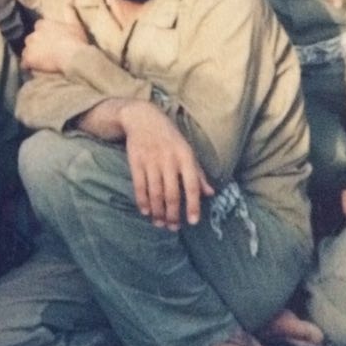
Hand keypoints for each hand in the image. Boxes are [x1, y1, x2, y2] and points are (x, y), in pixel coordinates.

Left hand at [21, 19, 88, 74]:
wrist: (73, 56)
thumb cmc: (75, 40)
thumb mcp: (74, 23)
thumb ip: (69, 10)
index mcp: (43, 24)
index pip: (38, 27)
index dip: (44, 34)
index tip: (50, 40)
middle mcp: (33, 34)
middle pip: (31, 39)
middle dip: (36, 44)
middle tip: (47, 52)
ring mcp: (30, 47)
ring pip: (26, 50)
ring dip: (32, 55)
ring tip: (41, 61)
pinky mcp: (29, 59)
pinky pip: (24, 63)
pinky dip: (28, 65)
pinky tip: (34, 68)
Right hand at [117, 100, 213, 229]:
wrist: (143, 118)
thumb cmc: (170, 137)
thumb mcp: (187, 150)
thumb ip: (198, 173)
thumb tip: (210, 193)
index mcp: (185, 157)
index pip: (191, 186)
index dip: (192, 205)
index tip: (192, 222)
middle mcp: (169, 160)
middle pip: (171, 194)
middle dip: (172, 214)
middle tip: (173, 227)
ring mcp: (151, 161)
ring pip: (155, 193)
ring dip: (157, 211)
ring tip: (159, 223)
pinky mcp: (136, 161)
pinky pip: (139, 186)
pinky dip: (142, 201)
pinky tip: (146, 211)